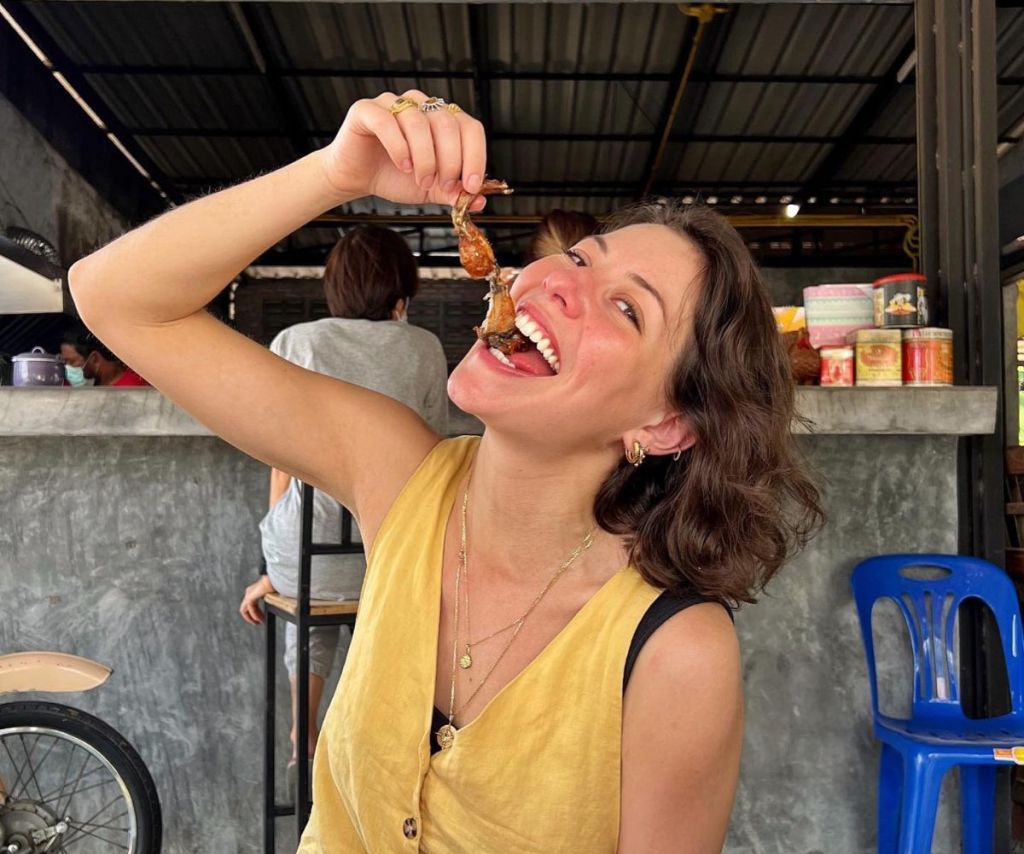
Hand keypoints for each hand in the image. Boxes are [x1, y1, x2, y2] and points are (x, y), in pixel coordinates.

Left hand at [239, 576, 274, 624]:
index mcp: (254, 590)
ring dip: (251, 618)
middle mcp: (249, 591)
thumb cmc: (276, 584)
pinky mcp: (250, 597)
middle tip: (259, 623)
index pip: (250, 604)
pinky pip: (249, 609)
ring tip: (258, 623)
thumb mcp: (271, 594)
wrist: (276, 579)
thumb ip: (269, 599)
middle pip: (246, 608)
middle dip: (252, 617)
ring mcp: (248, 594)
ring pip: (244, 610)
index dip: (255, 613)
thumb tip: (275, 605)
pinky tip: (259, 619)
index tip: (261, 618)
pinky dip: (253, 616)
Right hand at [320, 90, 488, 209]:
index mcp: (442, 119)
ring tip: (420, 180)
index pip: (470, 128)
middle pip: (447, 124)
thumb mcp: (431, 190)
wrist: (356, 178)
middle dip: (450, 161)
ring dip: (425, 157)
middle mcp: (420, 105)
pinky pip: (388, 121)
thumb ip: (454, 193)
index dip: (474, 156)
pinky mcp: (366, 109)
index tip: (470, 186)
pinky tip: (402, 166)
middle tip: (442, 185)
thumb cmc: (395, 177)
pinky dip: (399, 147)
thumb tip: (479, 201)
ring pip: (419, 122)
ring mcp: (393, 103)